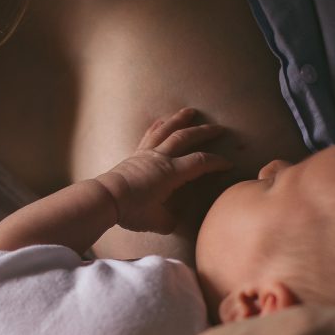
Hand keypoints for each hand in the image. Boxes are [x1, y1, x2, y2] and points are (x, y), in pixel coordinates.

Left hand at [95, 108, 231, 233]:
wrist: (105, 199)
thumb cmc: (132, 210)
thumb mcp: (157, 222)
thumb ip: (170, 221)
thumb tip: (174, 221)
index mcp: (171, 173)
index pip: (200, 162)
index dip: (217, 162)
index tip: (229, 164)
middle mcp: (161, 158)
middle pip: (186, 138)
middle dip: (205, 132)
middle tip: (220, 128)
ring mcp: (147, 153)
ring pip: (167, 130)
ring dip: (180, 119)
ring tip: (191, 111)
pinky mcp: (135, 154)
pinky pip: (149, 135)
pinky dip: (158, 126)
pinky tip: (162, 121)